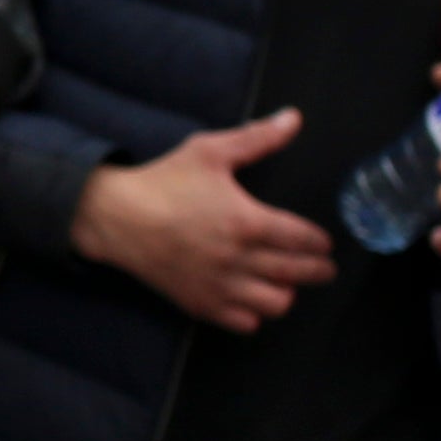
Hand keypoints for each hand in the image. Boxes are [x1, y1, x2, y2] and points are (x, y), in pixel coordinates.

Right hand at [74, 112, 335, 331]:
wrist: (116, 217)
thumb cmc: (164, 181)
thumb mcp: (210, 151)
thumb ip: (257, 138)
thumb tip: (294, 118)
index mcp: (248, 222)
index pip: (304, 239)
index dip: (320, 242)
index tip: (324, 243)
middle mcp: (240, 259)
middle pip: (298, 273)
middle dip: (318, 270)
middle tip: (323, 267)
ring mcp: (220, 286)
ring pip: (276, 304)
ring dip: (287, 292)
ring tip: (284, 281)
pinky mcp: (201, 303)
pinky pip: (244, 322)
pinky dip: (255, 313)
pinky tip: (251, 297)